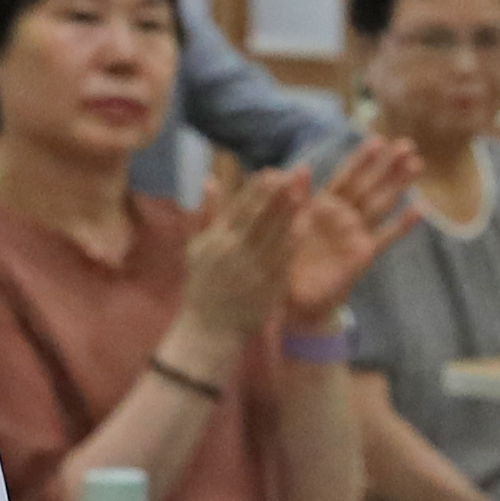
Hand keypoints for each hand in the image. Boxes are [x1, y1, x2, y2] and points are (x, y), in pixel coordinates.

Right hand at [174, 167, 307, 350]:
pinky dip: (292, 243)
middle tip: (293, 175)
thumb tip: (211, 180)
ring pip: (274, 237)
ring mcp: (252, 270)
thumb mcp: (196, 247)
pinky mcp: (267, 286)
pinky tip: (303, 228)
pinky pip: (283, 261)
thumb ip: (206, 213)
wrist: (210, 327)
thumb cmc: (203, 284)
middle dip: (276, 196)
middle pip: (259, 218)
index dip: (257, 189)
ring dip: (289, 215)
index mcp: (216, 240)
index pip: (239, 208)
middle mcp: (234, 252)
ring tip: (302, 194)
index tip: (271, 172)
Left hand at [284, 133, 432, 324]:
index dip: (362, 158)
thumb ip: (295, 196)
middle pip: (370, 185)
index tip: (378, 139)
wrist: (289, 298)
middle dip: (388, 165)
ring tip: (417, 165)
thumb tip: (300, 166)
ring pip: (381, 204)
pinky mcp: (363, 254)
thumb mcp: (284, 223)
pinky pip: (386, 236)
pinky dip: (403, 223)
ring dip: (399, 185)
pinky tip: (421, 207)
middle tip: (408, 144)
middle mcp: (343, 216)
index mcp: (323, 205)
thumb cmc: (282, 260)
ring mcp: (355, 234)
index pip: (346, 176)